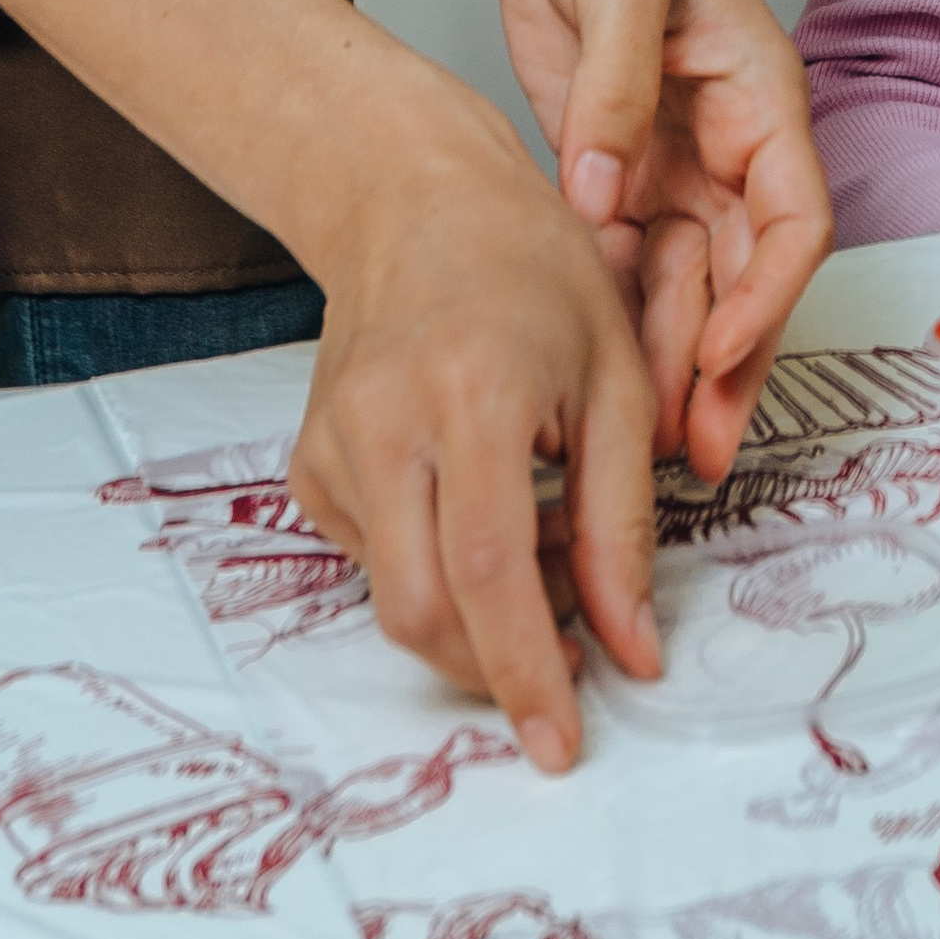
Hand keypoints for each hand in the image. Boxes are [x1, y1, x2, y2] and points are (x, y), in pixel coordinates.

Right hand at [287, 90, 660, 774]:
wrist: (414, 198)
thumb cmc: (531, 267)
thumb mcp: (615, 372)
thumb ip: (621, 520)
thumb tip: (632, 648)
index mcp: (472, 386)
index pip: (490, 565)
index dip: (526, 667)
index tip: (564, 740)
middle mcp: (385, 421)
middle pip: (423, 608)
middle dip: (495, 668)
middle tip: (568, 653)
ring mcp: (332, 443)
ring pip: (395, 597)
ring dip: (472, 617)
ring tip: (539, 548)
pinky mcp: (308, 463)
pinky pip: (374, 561)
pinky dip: (433, 571)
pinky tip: (477, 510)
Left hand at [495, 0, 832, 482]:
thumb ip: (612, 86)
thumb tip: (600, 194)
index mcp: (760, 96)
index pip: (792, 221)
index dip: (765, 298)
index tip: (720, 355)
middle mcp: (729, 144)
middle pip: (745, 279)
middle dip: (725, 367)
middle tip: (694, 452)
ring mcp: (675, 162)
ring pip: (690, 289)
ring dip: (675, 364)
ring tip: (647, 450)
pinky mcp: (620, 170)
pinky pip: (629, 265)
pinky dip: (620, 323)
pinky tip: (595, 382)